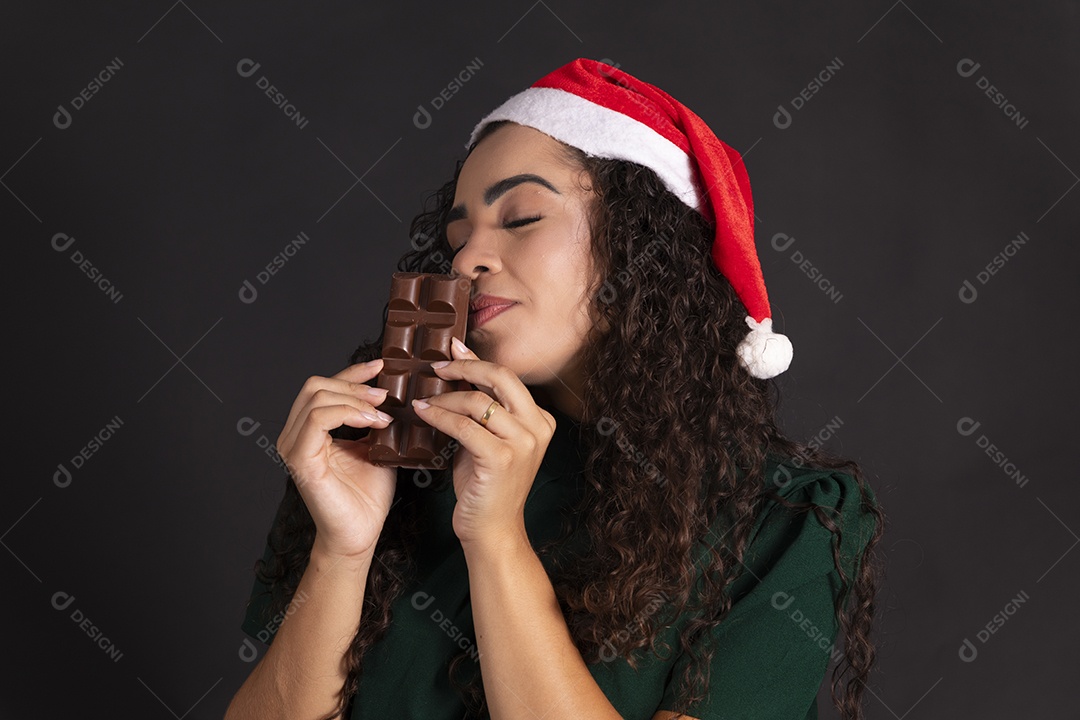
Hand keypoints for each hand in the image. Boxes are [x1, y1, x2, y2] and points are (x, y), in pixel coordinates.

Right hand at [276, 359, 398, 559]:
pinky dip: (349, 413)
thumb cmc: (366, 496)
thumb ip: (375, 419)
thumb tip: (393, 391)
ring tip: (382, 414)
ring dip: (355, 399)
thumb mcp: (376, 446)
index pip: (323, 386)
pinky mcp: (300, 459)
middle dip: (353, 384)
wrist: (360, 534)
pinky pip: (319, 419)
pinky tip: (373, 423)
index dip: (352, 373)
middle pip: (315, 384)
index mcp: (308, 430)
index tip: (381, 366)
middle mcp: (294, 435)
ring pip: (316, 396)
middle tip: (385, 396)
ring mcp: (294, 446)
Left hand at [411, 338, 555, 547]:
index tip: (453, 349)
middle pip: (500, 377)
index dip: (476, 360)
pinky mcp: (501, 458)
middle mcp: (537, 427)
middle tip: (437, 366)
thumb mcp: (487, 439)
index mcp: (540, 420)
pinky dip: (439, 416)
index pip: (507, 377)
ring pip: (477, 400)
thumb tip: (457, 372)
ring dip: (444, 397)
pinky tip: (423, 413)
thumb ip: (480, 409)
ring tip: (423, 399)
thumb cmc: (486, 486)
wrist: (492, 529)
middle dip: (465, 366)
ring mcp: (523, 443)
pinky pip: (463, 426)